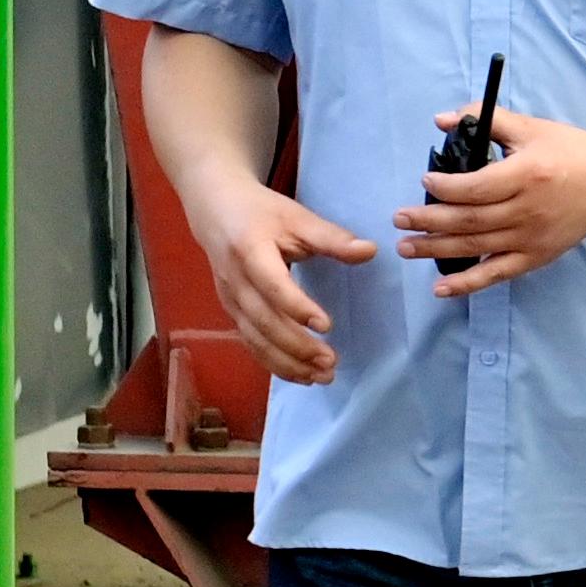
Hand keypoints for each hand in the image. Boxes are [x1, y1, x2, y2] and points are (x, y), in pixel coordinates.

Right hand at [195, 175, 377, 383]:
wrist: (215, 209)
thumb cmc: (261, 212)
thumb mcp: (297, 217)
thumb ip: (332, 237)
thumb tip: (371, 251)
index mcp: (250, 251)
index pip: (272, 285)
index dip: (297, 307)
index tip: (327, 325)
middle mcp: (235, 280)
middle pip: (263, 321)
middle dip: (296, 346)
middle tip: (331, 362)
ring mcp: (230, 299)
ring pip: (255, 339)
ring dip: (287, 363)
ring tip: (321, 377)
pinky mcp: (230, 312)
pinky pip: (250, 343)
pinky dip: (274, 363)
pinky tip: (301, 376)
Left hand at [392, 107, 585, 295]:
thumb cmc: (569, 152)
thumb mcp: (531, 128)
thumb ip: (487, 119)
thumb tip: (442, 120)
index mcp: (526, 175)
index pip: (477, 187)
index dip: (445, 187)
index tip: (425, 181)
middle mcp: (527, 210)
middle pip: (470, 219)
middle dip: (429, 220)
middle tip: (399, 219)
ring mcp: (531, 238)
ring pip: (476, 246)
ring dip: (437, 249)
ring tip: (406, 247)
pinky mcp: (535, 257)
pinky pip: (496, 273)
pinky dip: (468, 283)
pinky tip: (440, 288)